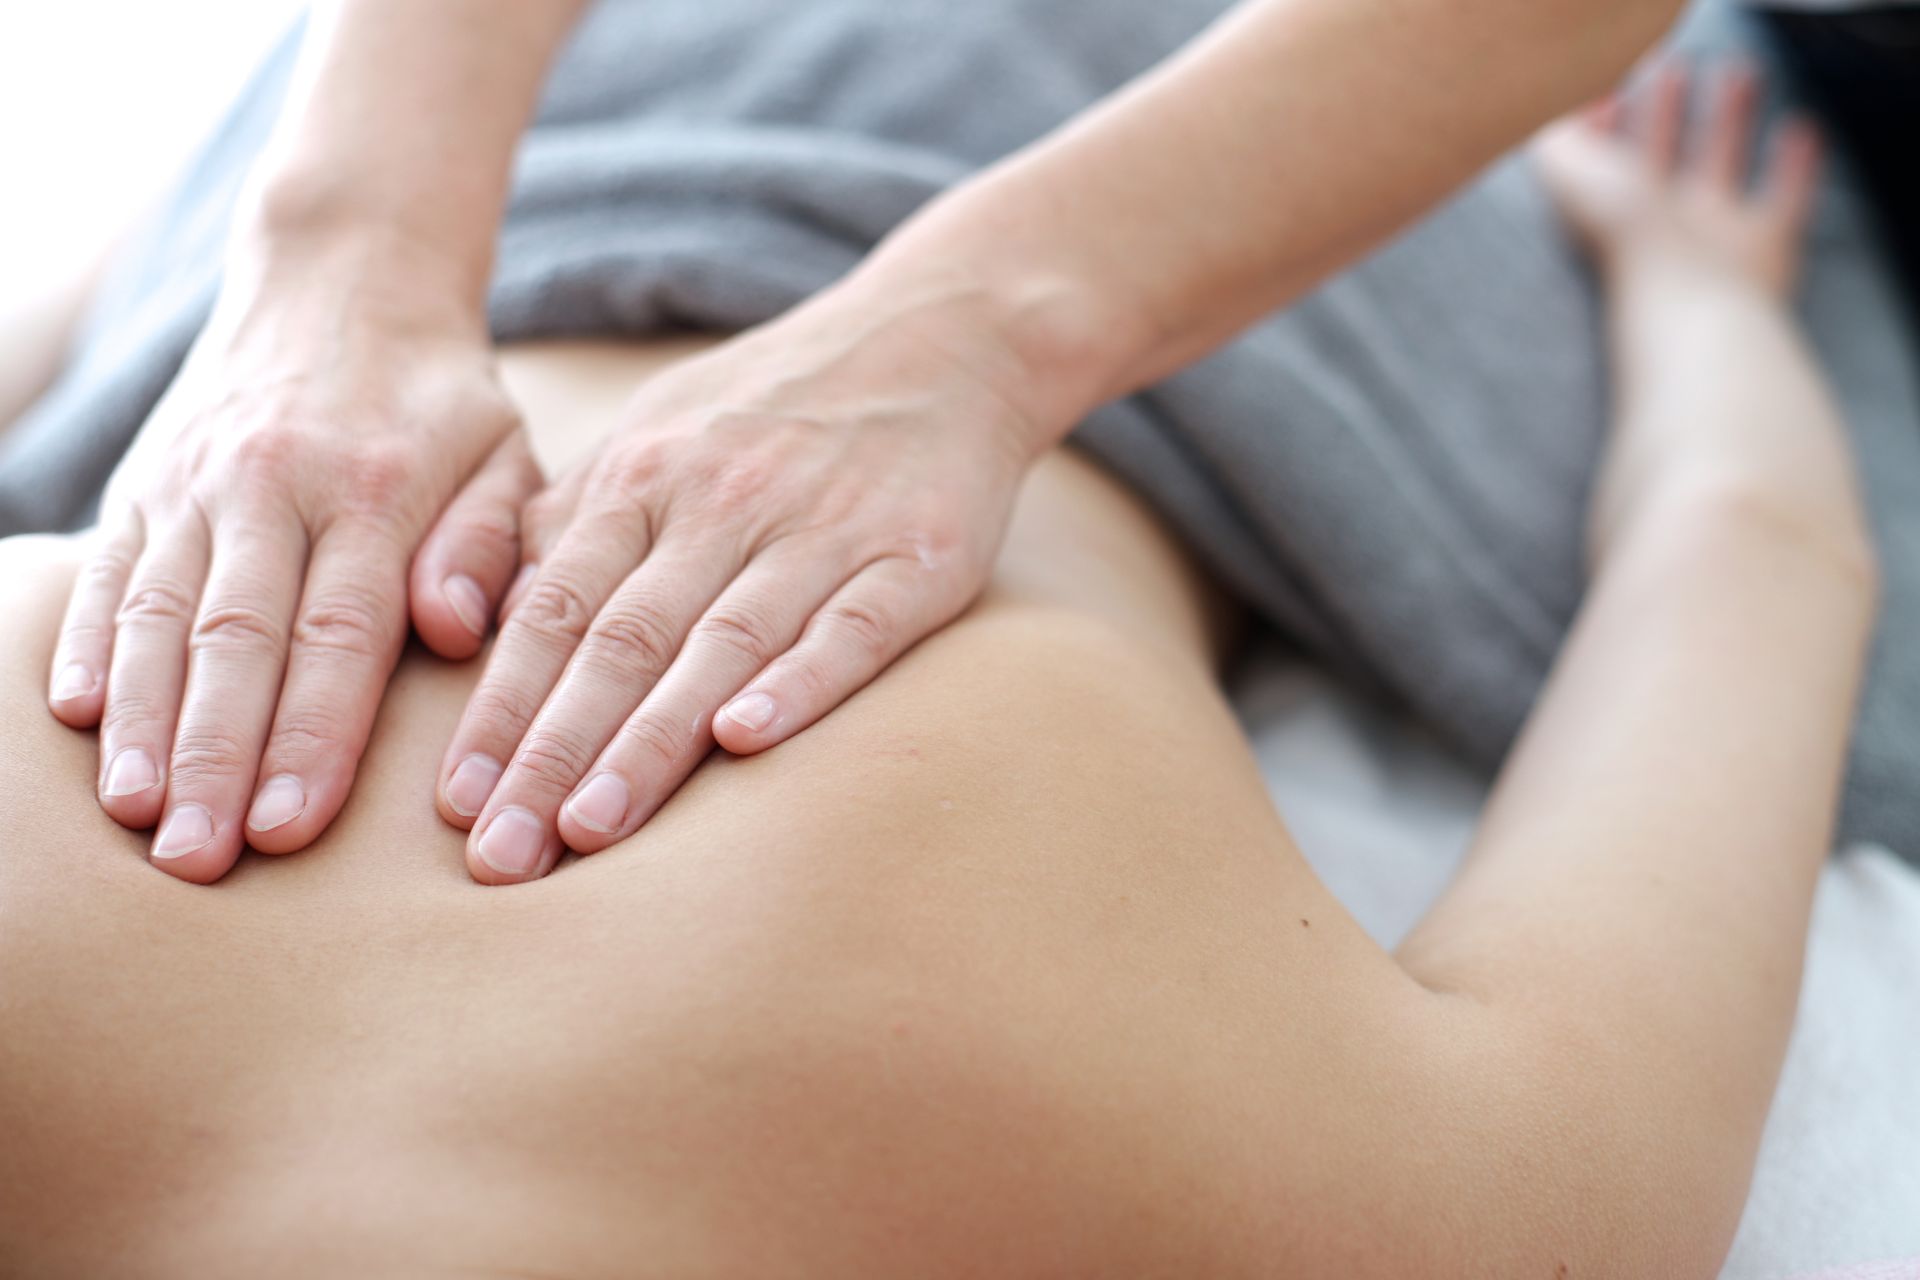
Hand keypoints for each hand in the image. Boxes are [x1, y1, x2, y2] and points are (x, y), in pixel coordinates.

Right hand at [46, 245, 538, 882]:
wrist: (344, 274)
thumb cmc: (443, 397)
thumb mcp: (506, 454)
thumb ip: (489, 544)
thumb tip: (454, 633)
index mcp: (376, 490)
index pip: (341, 634)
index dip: (312, 736)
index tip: (291, 829)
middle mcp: (275, 486)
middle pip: (238, 640)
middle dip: (215, 757)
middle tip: (197, 860)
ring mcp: (197, 481)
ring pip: (158, 613)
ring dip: (142, 720)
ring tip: (134, 814)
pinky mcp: (146, 479)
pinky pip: (108, 568)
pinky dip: (89, 642)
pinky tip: (79, 716)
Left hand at [436, 285, 1045, 882]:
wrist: (941, 336)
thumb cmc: (776, 406)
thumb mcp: (655, 434)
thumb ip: (568, 524)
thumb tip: (478, 623)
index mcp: (645, 478)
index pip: (554, 612)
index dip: (501, 710)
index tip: (454, 806)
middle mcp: (721, 502)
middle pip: (621, 642)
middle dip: (552, 753)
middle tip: (501, 856)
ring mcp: (821, 529)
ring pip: (720, 644)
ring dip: (650, 741)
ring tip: (590, 832)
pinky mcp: (914, 556)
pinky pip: (852, 628)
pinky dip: (799, 683)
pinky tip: (748, 742)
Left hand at [1533, 59, 1819, 299]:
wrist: (1688, 296)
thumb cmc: (1626, 233)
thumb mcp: (1569, 170)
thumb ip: (1562, 136)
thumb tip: (1579, 112)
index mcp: (1609, 202)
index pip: (1604, 154)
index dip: (1603, 121)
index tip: (1615, 89)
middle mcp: (1657, 219)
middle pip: (1659, 155)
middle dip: (1663, 111)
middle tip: (1677, 69)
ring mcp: (1710, 234)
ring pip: (1720, 164)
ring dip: (1729, 120)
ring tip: (1741, 75)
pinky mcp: (1763, 246)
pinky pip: (1784, 199)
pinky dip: (1796, 165)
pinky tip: (1802, 129)